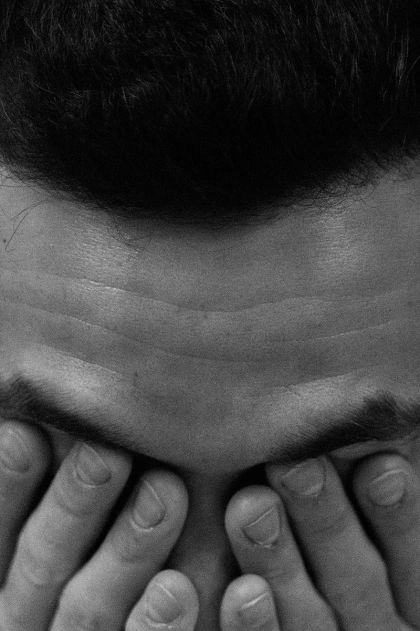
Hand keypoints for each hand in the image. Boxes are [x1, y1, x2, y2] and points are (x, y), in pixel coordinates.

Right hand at [0, 420, 197, 630]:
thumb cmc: (60, 583)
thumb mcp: (40, 542)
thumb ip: (34, 505)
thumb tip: (23, 423)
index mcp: (5, 586)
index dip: (6, 488)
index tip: (23, 432)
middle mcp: (27, 621)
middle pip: (43, 566)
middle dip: (73, 508)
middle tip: (108, 453)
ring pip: (90, 612)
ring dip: (126, 554)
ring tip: (164, 492)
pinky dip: (155, 629)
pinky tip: (180, 587)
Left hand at [220, 453, 418, 629]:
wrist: (309, 611)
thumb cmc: (339, 555)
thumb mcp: (371, 537)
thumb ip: (372, 501)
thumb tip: (382, 443)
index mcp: (405, 600)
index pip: (411, 564)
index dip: (400, 518)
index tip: (382, 465)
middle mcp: (371, 629)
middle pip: (356, 584)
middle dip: (328, 522)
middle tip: (297, 467)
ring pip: (310, 619)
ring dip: (280, 562)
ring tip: (250, 504)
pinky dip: (256, 628)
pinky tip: (239, 589)